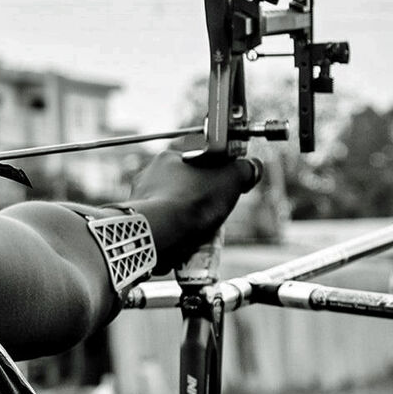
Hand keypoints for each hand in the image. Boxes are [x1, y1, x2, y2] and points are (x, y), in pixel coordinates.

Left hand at [127, 139, 260, 273]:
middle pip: (187, 181)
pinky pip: (165, 222)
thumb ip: (243, 169)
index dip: (216, 168)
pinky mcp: (140, 220)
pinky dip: (177, 229)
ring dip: (190, 214)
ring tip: (203, 226)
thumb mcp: (231, 178)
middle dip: (204, 195)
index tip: (226, 181)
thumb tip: (252, 167)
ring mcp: (143, 196)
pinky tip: (188, 237)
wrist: (163, 232)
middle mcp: (151, 173)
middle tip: (216, 207)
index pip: (198, 156)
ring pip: (175, 203)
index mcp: (169, 156)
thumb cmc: (193, 201)